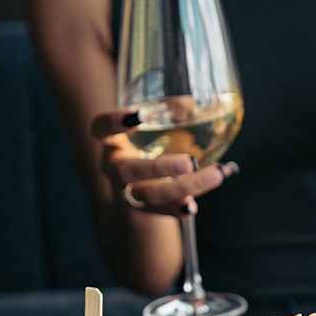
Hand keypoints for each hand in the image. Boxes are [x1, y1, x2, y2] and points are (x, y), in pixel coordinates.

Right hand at [92, 110, 237, 216]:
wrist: (142, 182)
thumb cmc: (152, 142)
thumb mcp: (157, 125)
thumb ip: (175, 112)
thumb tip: (206, 104)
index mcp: (113, 140)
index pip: (101, 128)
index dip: (114, 122)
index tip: (139, 116)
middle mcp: (114, 167)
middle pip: (125, 171)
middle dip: (159, 168)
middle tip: (189, 162)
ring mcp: (126, 191)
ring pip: (148, 194)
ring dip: (182, 187)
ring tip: (214, 175)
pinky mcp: (144, 208)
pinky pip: (160, 212)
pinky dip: (177, 209)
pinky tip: (191, 207)